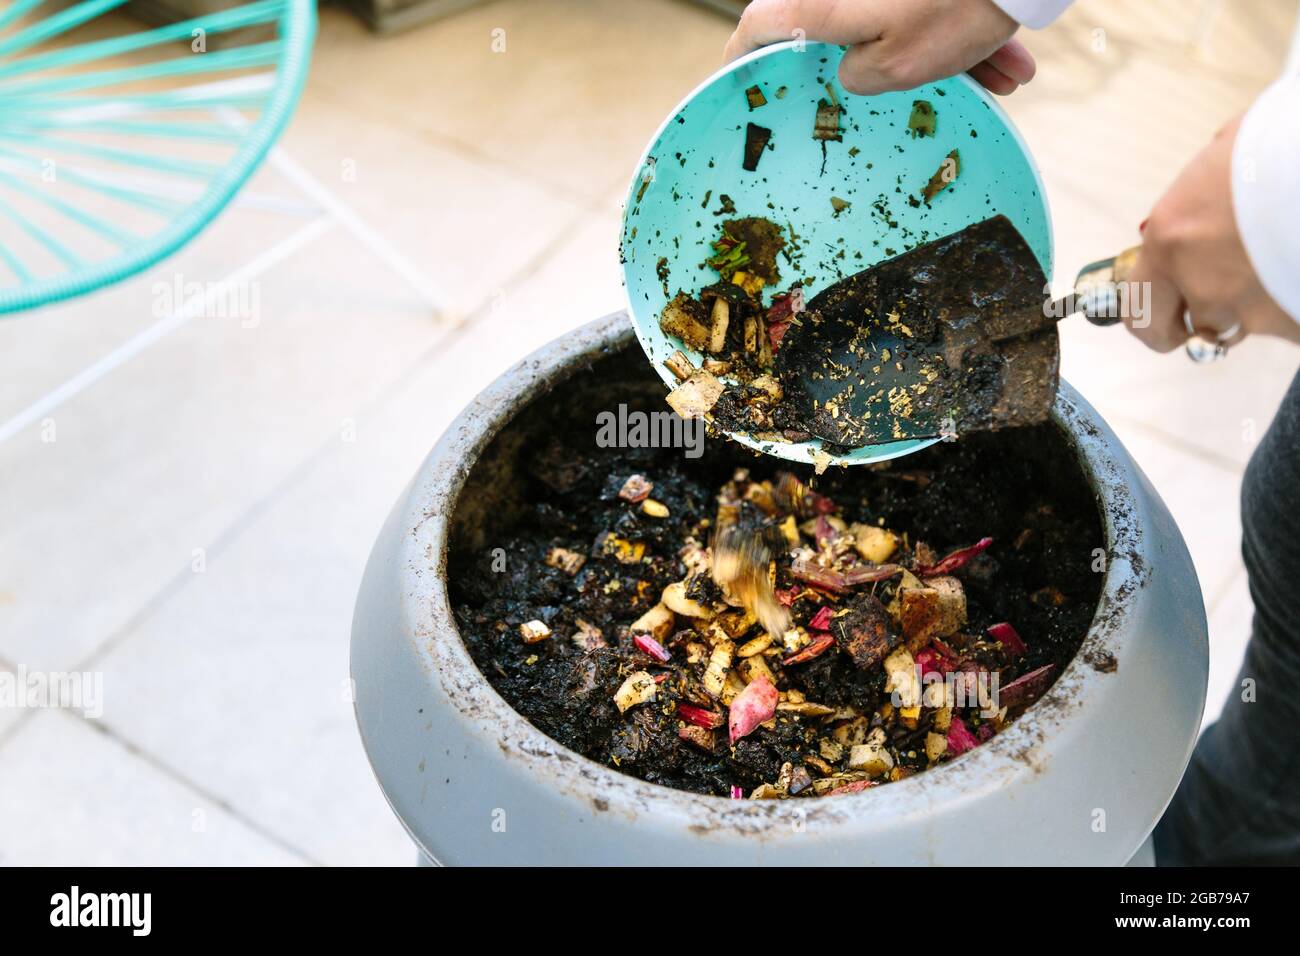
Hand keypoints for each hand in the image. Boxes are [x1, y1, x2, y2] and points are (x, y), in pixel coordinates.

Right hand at [723, 0, 1035, 95]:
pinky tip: (1007, 62)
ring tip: (990, 80)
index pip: (756, 29)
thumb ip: (858, 78)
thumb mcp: (896, 67)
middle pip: (836, 30)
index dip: (743, 59)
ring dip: (941, 52)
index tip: (742, 82)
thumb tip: (853, 71)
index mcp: (818, 4)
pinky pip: (925, 7)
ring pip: (896, 21)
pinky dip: (962, 29)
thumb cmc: (949, 7)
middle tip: (891, 98)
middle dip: (877, 65)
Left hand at [1126, 115, 1297, 351]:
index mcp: (1171, 238)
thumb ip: (1208, 194)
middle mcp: (1204, 283)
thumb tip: (1208, 199)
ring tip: (1291, 254)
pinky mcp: (1297, 325)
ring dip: (1268, 302)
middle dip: (1212, 316)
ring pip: (1254, 323)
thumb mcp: (1232, 152)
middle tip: (1237, 290)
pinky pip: (1294, 322)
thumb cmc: (1288, 142)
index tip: (1168, 317)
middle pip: (1197, 328)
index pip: (1139, 310)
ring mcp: (1255, 312)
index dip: (1155, 319)